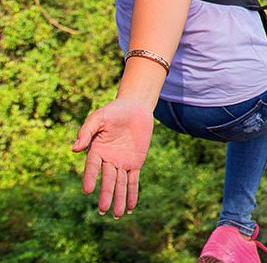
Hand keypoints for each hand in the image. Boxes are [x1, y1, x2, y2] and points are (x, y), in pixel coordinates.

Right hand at [72, 98, 154, 217]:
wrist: (134, 108)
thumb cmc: (113, 112)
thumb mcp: (99, 117)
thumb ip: (87, 131)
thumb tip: (74, 148)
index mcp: (96, 150)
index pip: (92, 167)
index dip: (90, 178)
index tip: (88, 191)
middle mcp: (108, 160)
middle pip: (107, 180)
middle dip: (106, 195)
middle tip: (103, 211)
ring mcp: (122, 163)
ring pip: (120, 184)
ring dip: (120, 199)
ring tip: (117, 215)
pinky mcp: (135, 163)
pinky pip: (133, 180)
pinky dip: (132, 193)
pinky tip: (131, 207)